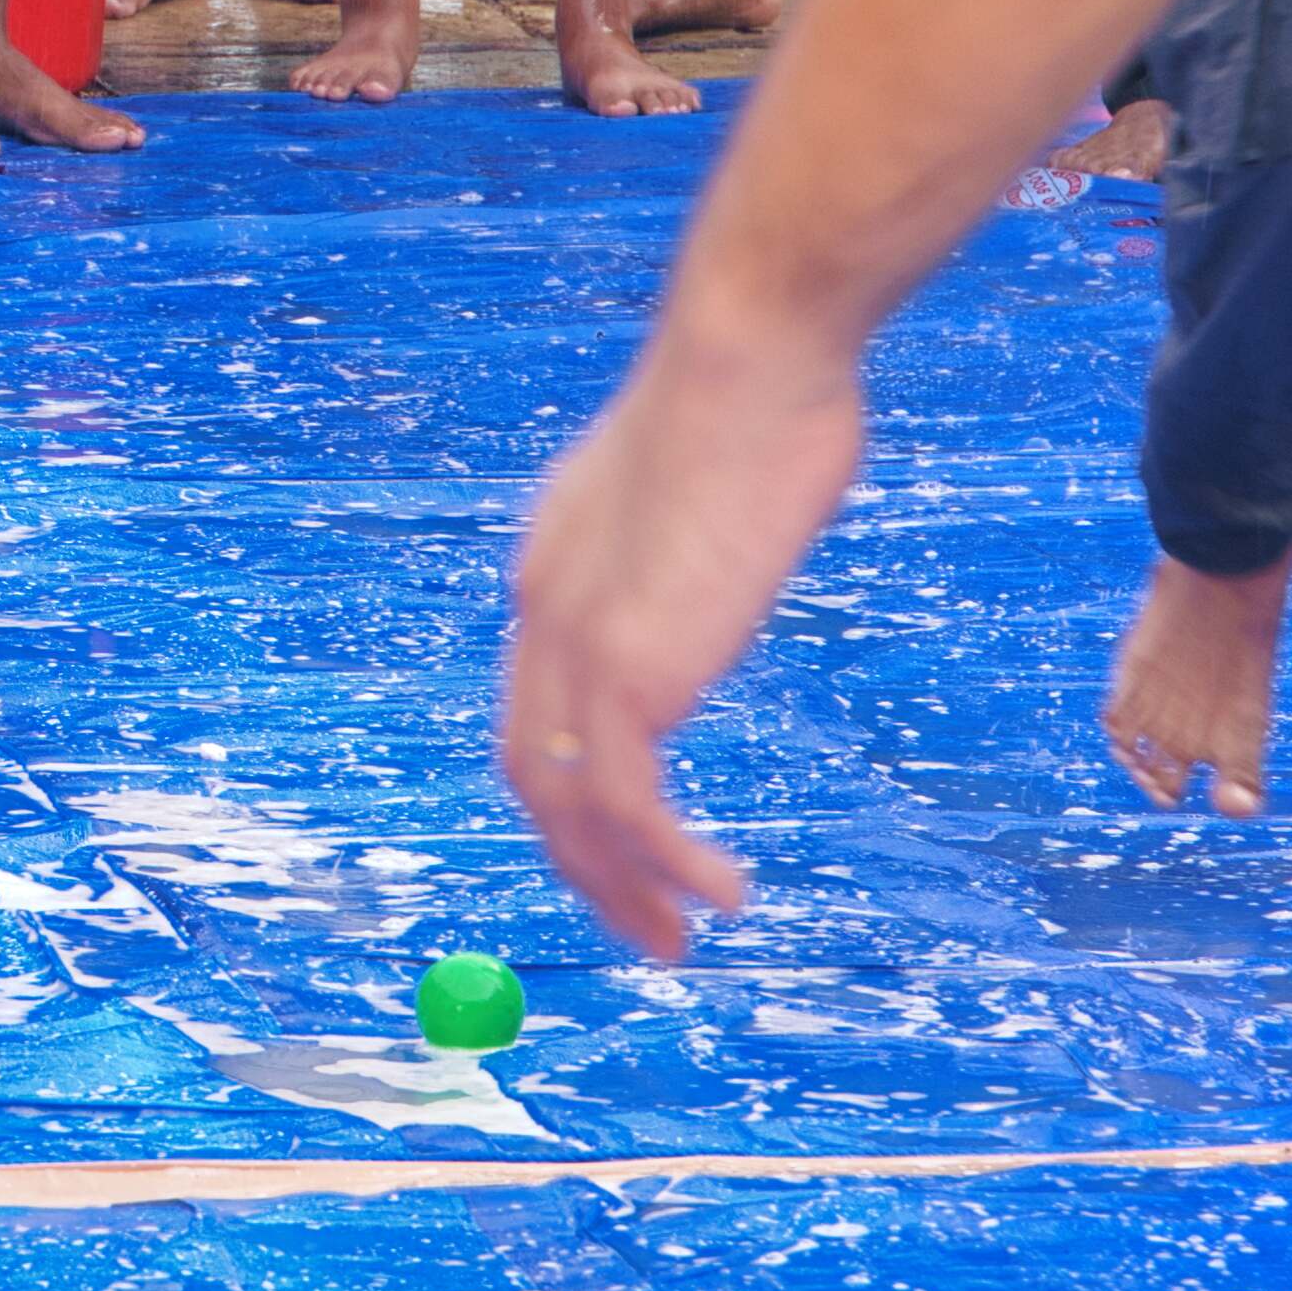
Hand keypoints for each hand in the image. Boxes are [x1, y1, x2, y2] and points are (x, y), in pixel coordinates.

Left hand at [499, 299, 869, 956]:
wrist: (750, 352)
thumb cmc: (757, 392)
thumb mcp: (701, 480)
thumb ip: (690, 539)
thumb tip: (724, 544)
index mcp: (550, 566)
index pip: (536, 708)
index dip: (569, 785)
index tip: (623, 838)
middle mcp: (542, 613)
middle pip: (535, 773)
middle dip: (581, 863)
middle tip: (642, 923)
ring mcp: (579, 646)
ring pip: (574, 806)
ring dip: (623, 886)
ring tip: (679, 938)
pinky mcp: (633, 669)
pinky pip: (630, 803)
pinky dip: (670, 862)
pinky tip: (723, 893)